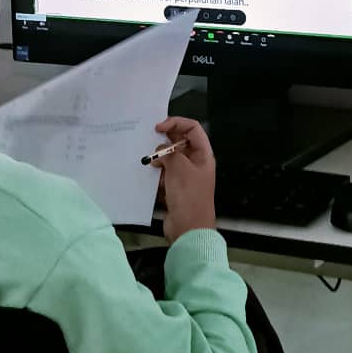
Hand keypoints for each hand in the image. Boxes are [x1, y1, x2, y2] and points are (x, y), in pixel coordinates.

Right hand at [152, 116, 215, 242]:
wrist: (188, 229)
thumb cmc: (188, 195)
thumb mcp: (178, 167)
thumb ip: (169, 152)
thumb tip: (161, 152)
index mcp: (203, 154)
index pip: (192, 128)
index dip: (176, 122)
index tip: (158, 127)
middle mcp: (196, 162)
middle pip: (180, 142)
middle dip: (165, 142)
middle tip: (149, 143)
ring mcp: (186, 176)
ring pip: (171, 159)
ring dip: (160, 159)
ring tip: (150, 163)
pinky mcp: (176, 189)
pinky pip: (165, 175)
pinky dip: (158, 174)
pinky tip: (150, 177)